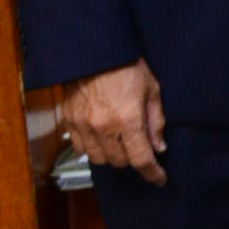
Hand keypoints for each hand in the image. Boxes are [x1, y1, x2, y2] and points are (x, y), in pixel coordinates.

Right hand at [61, 59, 166, 184]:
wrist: (95, 49)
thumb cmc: (126, 64)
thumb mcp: (151, 89)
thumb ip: (155, 121)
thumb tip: (159, 147)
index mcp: (128, 120)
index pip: (141, 160)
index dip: (152, 173)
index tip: (159, 179)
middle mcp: (104, 127)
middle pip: (120, 162)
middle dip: (133, 158)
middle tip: (138, 145)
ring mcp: (83, 125)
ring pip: (98, 159)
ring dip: (112, 155)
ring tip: (119, 141)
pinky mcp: (69, 120)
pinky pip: (80, 147)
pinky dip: (92, 147)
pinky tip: (100, 136)